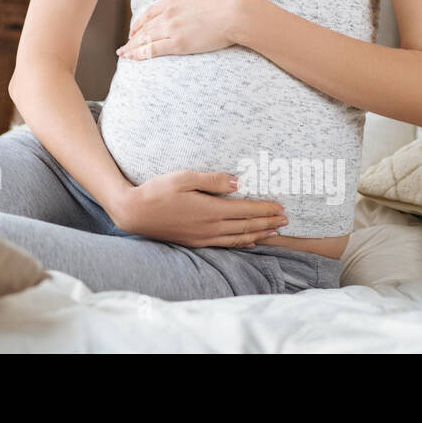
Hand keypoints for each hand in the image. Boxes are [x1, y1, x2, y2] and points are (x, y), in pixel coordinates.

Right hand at [112, 170, 288, 247]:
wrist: (135, 213)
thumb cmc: (157, 191)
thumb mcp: (184, 178)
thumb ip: (213, 180)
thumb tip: (238, 183)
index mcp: (210, 210)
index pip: (245, 210)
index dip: (265, 209)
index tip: (281, 206)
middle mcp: (210, 227)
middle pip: (246, 225)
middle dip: (268, 222)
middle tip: (286, 219)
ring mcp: (203, 238)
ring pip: (239, 238)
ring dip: (259, 234)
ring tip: (275, 231)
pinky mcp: (196, 242)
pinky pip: (226, 244)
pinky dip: (242, 243)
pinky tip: (249, 241)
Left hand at [116, 0, 250, 59]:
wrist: (237, 12)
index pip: (152, 11)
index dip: (142, 21)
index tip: (136, 27)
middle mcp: (169, 12)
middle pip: (145, 26)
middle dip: (134, 35)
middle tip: (126, 43)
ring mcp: (171, 28)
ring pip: (145, 38)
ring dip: (132, 46)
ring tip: (123, 53)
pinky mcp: (177, 43)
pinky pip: (152, 50)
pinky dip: (138, 54)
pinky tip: (130, 57)